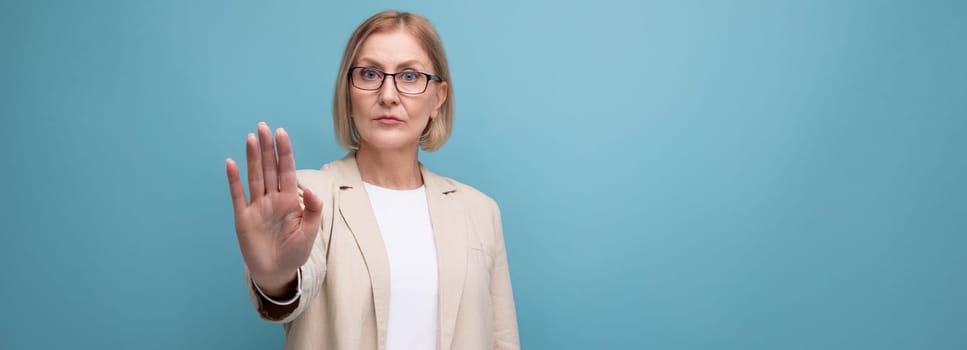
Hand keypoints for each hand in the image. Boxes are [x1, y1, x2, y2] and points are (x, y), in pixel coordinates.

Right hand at [225, 122, 322, 294]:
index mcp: (290, 200)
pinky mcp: (243, 218)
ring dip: (253, 158)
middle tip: (263, 127)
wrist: (277, 272)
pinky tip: (231, 163)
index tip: (281, 133)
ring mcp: (257, 207)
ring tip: (251, 138)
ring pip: (255, 177)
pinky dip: (234, 180)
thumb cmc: (295, 252)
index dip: (284, 152)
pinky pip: (238, 196)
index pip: (287, 170)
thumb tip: (309, 188)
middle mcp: (272, 199)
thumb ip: (313, 210)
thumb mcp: (310, 232)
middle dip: (267, 148)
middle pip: (269, 168)